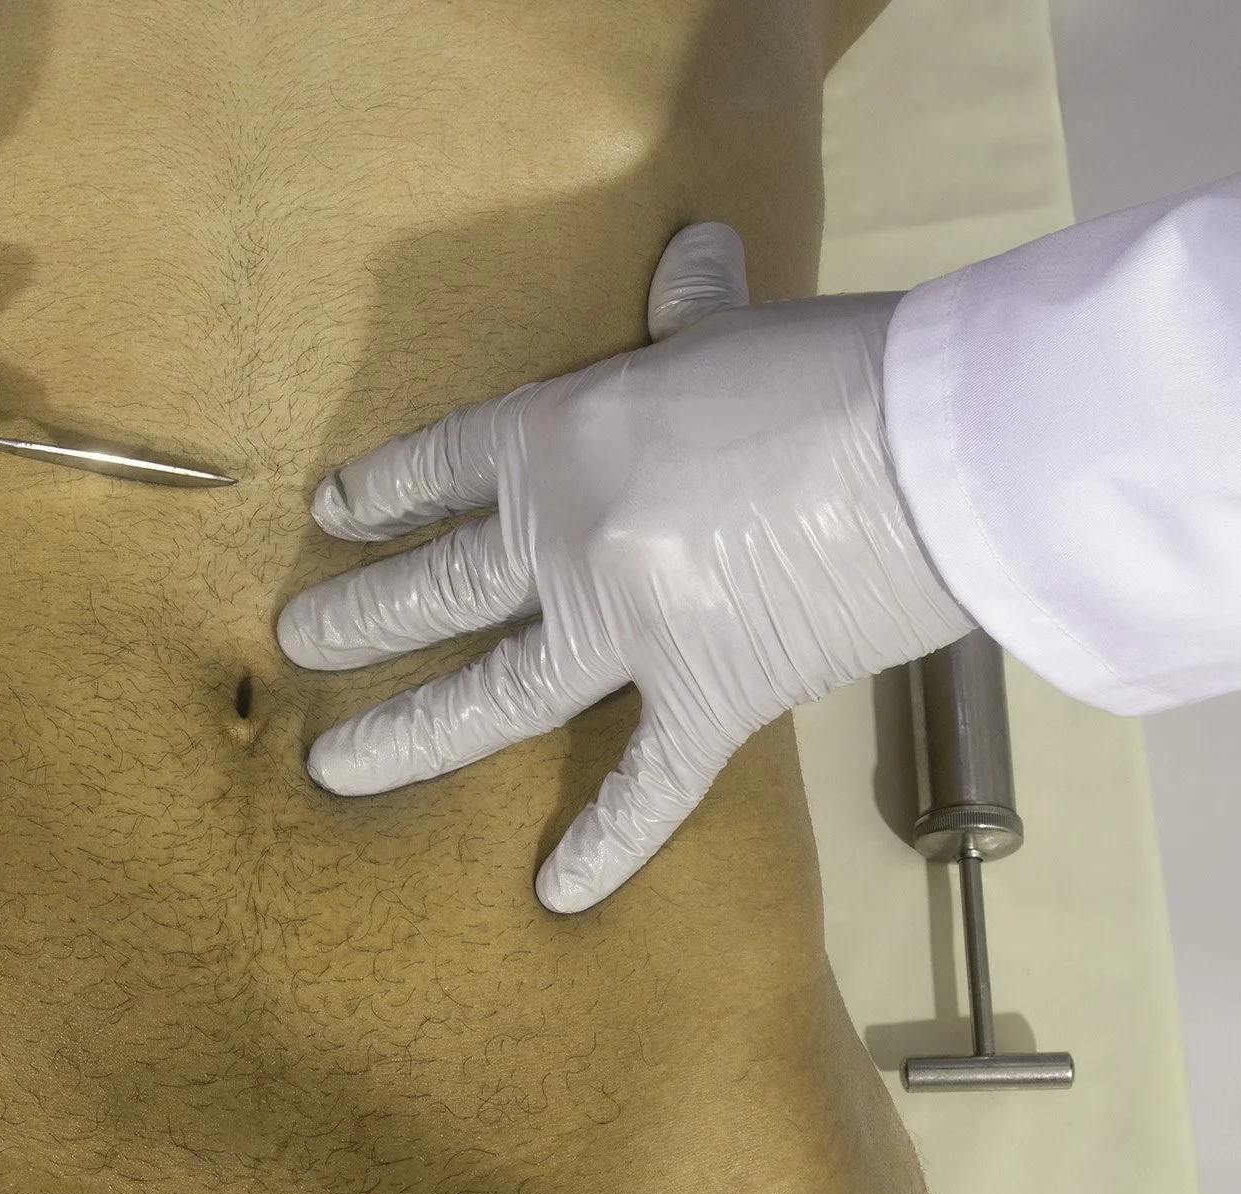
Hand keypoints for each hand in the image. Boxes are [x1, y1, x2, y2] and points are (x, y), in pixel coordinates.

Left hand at [277, 223, 973, 912]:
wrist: (939, 452)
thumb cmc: (833, 370)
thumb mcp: (733, 330)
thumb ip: (687, 312)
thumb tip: (691, 251)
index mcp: (559, 437)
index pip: (440, 466)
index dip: (380, 493)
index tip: (334, 515)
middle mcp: (566, 540)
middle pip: (436, 587)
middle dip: (358, 619)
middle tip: (301, 641)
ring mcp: (625, 630)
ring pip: (491, 696)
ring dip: (406, 736)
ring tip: (331, 769)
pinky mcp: (706, 698)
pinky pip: (643, 785)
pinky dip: (605, 844)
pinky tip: (554, 895)